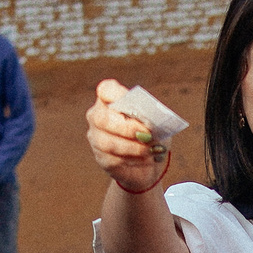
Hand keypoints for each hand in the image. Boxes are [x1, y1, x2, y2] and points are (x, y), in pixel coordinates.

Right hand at [87, 79, 171, 194]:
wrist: (149, 162)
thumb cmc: (151, 134)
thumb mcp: (156, 123)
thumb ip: (152, 120)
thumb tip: (149, 128)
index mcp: (111, 99)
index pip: (106, 90)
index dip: (116, 94)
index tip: (130, 101)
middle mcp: (97, 116)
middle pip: (102, 118)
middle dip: (126, 127)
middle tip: (147, 134)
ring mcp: (96, 138)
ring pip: (107, 142)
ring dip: (133, 147)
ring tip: (150, 150)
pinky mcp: (101, 158)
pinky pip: (113, 160)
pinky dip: (132, 160)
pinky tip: (145, 160)